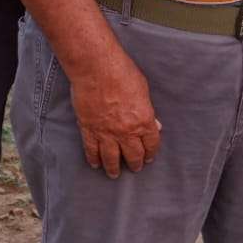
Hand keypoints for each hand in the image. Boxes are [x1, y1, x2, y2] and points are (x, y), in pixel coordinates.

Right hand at [69, 49, 161, 177]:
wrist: (96, 69)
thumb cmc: (122, 73)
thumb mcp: (143, 90)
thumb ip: (148, 110)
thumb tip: (154, 123)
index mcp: (143, 120)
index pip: (150, 143)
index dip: (150, 152)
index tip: (149, 157)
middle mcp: (126, 131)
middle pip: (132, 155)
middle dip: (135, 164)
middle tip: (134, 168)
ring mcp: (106, 132)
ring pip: (111, 158)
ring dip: (114, 168)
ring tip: (114, 174)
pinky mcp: (89, 129)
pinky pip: (92, 150)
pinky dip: (93, 159)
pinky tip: (95, 164)